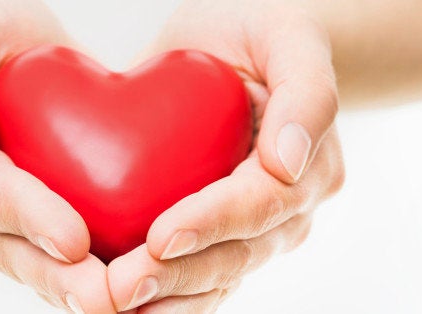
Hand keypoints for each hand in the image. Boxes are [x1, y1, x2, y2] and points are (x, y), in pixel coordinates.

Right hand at [0, 1, 113, 311]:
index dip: (28, 219)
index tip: (74, 240)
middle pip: (7, 247)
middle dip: (56, 276)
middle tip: (105, 298)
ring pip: (29, 264)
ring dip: (72, 290)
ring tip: (120, 306)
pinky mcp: (19, 225)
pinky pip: (48, 257)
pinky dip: (80, 278)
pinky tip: (122, 293)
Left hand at [108, 0, 344, 311]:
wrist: (242, 44)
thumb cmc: (265, 33)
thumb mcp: (290, 41)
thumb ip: (306, 95)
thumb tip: (290, 163)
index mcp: (307, 168)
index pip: (260, 205)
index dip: (212, 224)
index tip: (161, 238)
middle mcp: (284, 210)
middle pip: (235, 255)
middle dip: (179, 276)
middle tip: (122, 287)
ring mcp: (251, 228)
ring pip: (214, 278)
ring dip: (165, 298)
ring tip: (114, 305)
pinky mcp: (215, 230)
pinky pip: (194, 273)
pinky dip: (161, 295)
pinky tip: (123, 302)